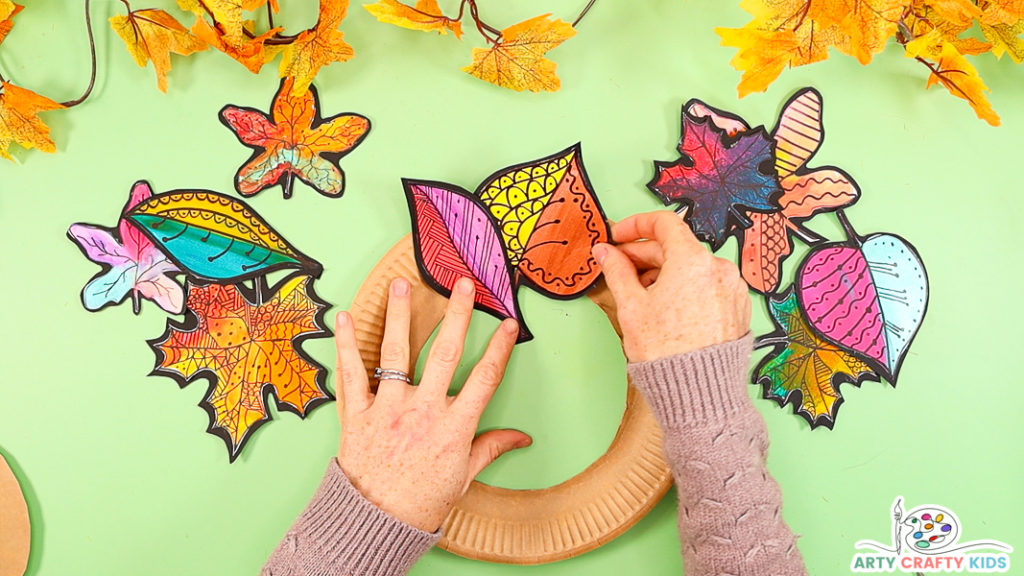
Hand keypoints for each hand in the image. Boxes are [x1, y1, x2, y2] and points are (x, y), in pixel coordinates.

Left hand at [334, 276, 531, 532]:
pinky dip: (347, 344)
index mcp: (454, 427)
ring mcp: (388, 410)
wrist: (375, 522)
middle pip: (444, 353)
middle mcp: (422, 412)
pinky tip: (347, 317)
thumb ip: (490, 448)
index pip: (484, 377)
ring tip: (401, 284)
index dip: (499, 347)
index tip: (507, 323)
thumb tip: (521, 438)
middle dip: (456, 314)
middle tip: (462, 283)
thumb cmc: (421, 503)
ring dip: (399, 315)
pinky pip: (351, 374)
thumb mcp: (463, 477)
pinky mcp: (357, 415)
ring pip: (395, 353)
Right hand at [592, 211, 749, 362]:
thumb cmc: (666, 353)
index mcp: (693, 261)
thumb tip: (605, 252)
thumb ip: (617, 271)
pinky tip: (665, 306)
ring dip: (664, 272)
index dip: (636, 225)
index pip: (663, 223)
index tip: (619, 236)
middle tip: (619, 266)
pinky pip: (706, 285)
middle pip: (676, 247)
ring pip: (691, 267)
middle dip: (645, 254)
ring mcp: (731, 288)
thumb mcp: (631, 307)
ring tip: (641, 293)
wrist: (699, 392)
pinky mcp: (737, 307)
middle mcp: (718, 269)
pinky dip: (684, 287)